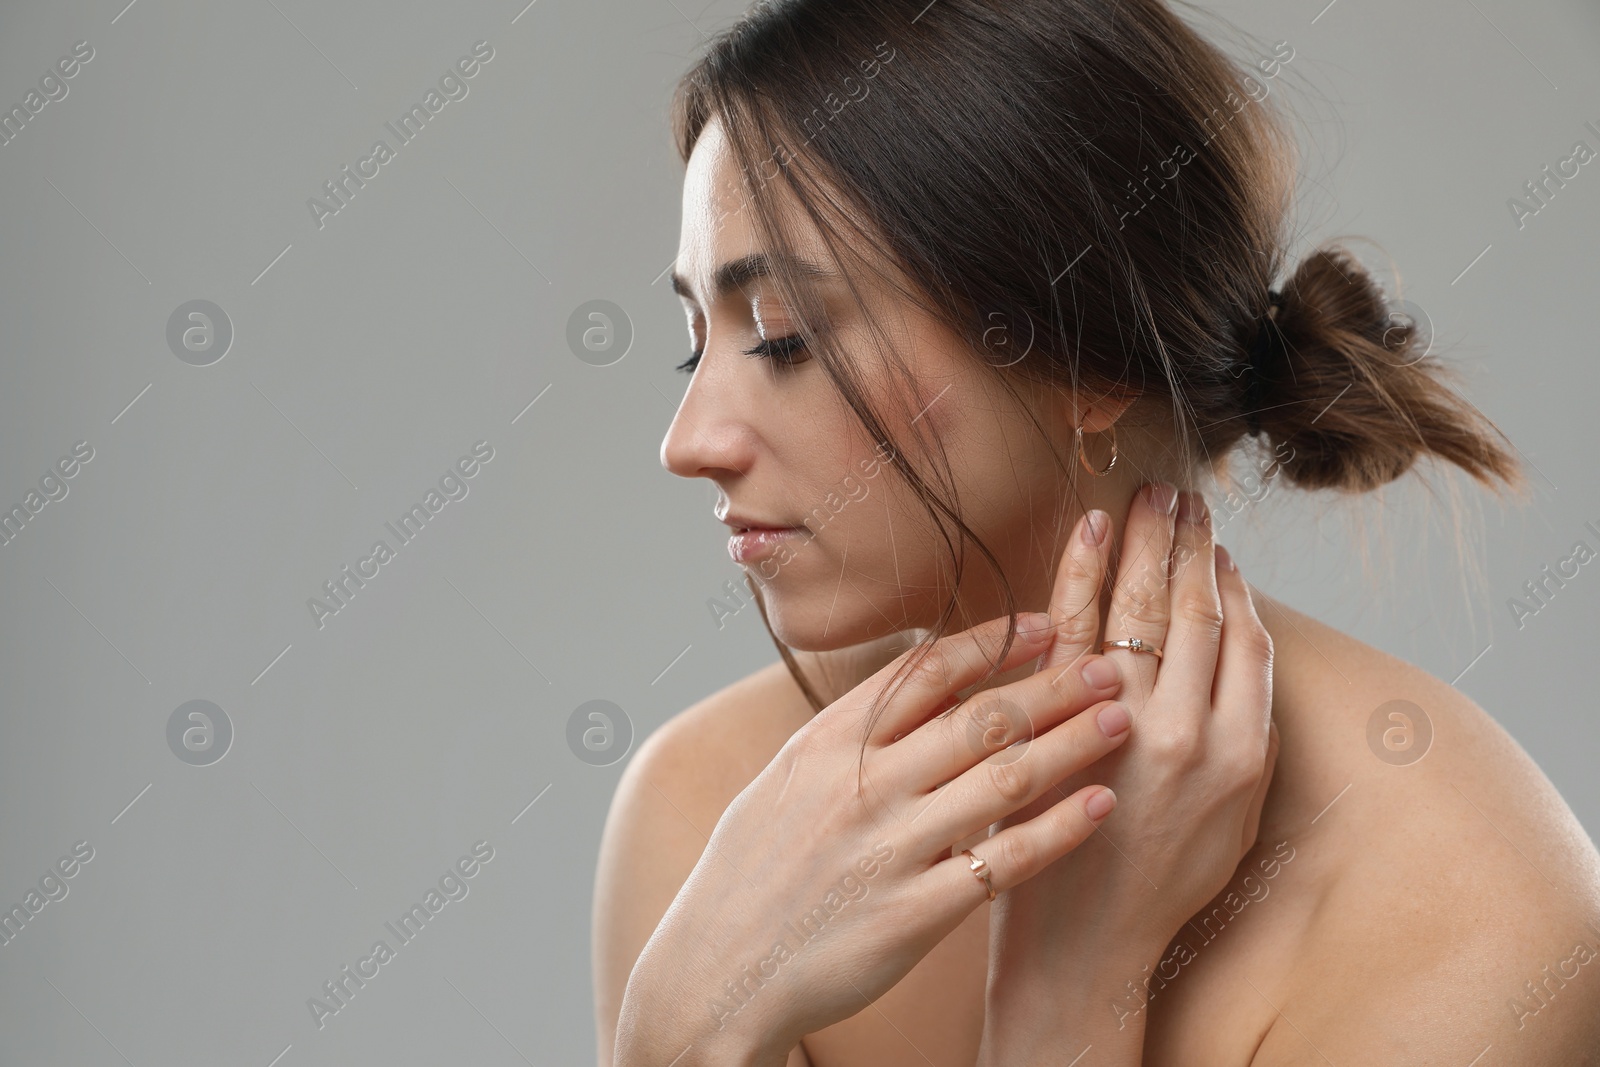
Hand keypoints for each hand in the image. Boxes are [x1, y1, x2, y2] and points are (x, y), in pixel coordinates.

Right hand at [614, 611, 1138, 1065]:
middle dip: (1056, 685)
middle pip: (981, 717)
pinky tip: (1101, 806)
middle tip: (1111, 665)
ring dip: (1073, 744)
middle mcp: (863, 786)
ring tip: (1124, 720)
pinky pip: (1004, 861)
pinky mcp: (915, 914)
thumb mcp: (785, 779)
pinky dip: (1059, 829)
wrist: (719, 969)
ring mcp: (891, 849)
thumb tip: (913, 682)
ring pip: (1004, 778)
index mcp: (828, 743)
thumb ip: (848, 733)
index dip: (996, 642)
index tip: (1048, 625)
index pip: (926, 671)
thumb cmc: (752, 871)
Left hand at [986, 485, 1278, 994]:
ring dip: (1146, 542)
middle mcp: (1188, 730)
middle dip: (1190, 542)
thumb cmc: (1159, 881)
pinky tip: (1091, 533)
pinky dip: (1084, 573)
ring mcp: (1120, 723)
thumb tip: (1242, 658)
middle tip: (1183, 494)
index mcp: (1240, 751)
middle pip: (1193, 609)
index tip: (1221, 543)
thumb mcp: (1234, 820)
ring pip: (1140, 607)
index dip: (1232, 581)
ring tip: (1148, 497)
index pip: (1243, 638)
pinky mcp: (1060, 721)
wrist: (1085, 941)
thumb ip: (1245, 741)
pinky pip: (1074, 627)